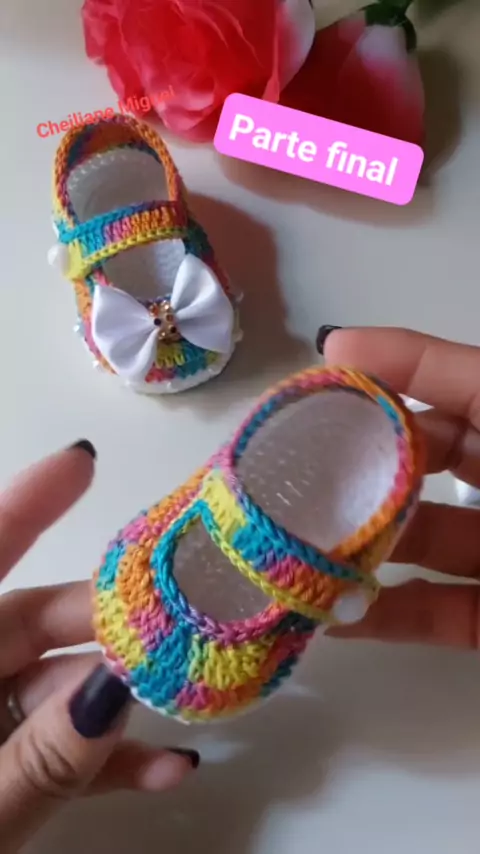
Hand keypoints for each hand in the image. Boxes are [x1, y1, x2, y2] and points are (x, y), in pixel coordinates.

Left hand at [0, 443, 197, 853]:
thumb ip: (37, 761)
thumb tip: (117, 684)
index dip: (25, 507)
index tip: (83, 461)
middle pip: (28, 625)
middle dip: (107, 624)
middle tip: (182, 619)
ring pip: (50, 693)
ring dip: (118, 704)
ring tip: (192, 702)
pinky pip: (48, 752)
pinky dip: (102, 765)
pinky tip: (165, 773)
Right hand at [321, 326, 479, 648]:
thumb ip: (455, 378)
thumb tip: (346, 343)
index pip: (453, 382)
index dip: (388, 370)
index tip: (315, 375)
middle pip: (427, 463)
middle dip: (362, 464)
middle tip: (292, 469)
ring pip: (426, 542)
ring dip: (362, 547)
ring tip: (292, 546)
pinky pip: (442, 614)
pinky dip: (389, 615)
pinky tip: (331, 614)